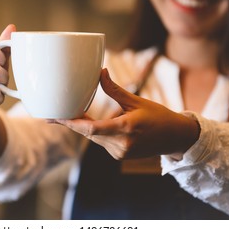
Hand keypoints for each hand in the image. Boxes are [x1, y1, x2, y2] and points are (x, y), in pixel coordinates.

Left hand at [55, 68, 199, 159]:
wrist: (175, 138)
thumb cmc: (159, 117)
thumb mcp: (137, 101)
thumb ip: (115, 90)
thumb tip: (100, 72)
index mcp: (125, 129)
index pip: (91, 129)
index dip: (71, 123)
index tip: (54, 118)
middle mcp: (121, 145)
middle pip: (89, 133)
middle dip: (72, 123)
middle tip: (53, 114)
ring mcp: (120, 153)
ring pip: (94, 138)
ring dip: (83, 127)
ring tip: (68, 115)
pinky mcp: (120, 155)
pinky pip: (101, 142)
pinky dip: (94, 132)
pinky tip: (89, 123)